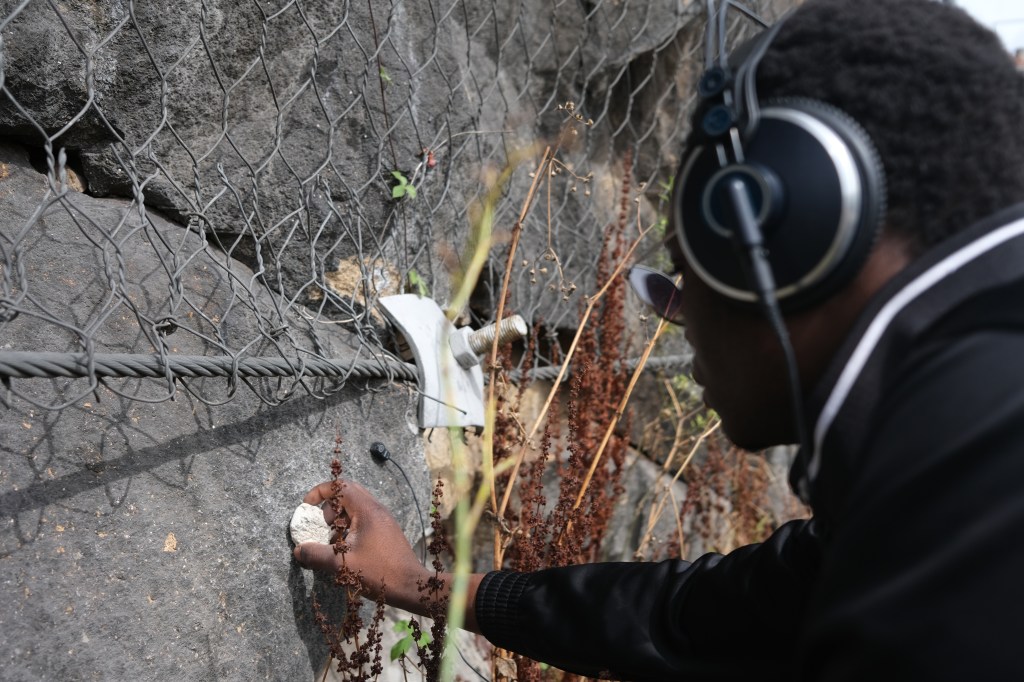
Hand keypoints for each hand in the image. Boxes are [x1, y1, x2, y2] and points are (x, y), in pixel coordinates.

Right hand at [292, 479, 428, 611]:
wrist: (411, 586)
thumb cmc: (379, 573)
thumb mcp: (342, 565)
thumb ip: (316, 555)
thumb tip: (298, 550)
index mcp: (367, 511)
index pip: (341, 486)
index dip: (320, 491)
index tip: (306, 505)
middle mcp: (377, 510)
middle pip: (348, 493)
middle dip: (329, 506)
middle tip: (321, 525)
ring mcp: (384, 519)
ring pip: (356, 507)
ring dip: (339, 518)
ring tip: (332, 540)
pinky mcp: (386, 530)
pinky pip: (363, 518)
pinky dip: (349, 526)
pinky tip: (346, 547)